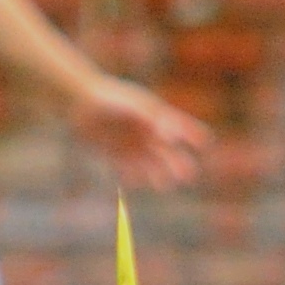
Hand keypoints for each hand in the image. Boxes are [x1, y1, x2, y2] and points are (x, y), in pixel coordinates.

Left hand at [69, 73, 212, 188]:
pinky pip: (126, 168)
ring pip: (149, 162)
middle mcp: (144, 131)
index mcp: (154, 115)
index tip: (204, 142)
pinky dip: (131, 175)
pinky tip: (136, 182)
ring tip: (165, 185)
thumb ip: (151, 120)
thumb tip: (169, 136)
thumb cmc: (109, 99)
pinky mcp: (113, 153)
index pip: (179, 125)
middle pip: (166, 150)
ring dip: (157, 173)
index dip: (192, 133)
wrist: (79, 103)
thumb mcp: (133, 107)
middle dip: (177, 162)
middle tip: (188, 175)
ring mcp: (130, 143)